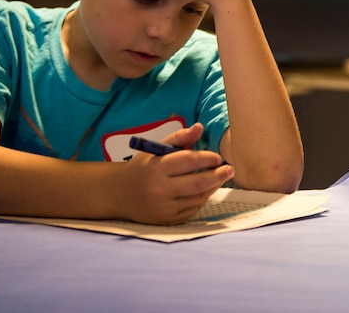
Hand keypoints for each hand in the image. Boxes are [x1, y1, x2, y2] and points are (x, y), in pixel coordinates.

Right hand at [119, 122, 234, 223]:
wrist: (119, 194)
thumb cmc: (143, 167)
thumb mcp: (156, 149)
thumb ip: (179, 137)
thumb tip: (200, 127)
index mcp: (156, 167)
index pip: (189, 161)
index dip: (208, 158)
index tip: (218, 157)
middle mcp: (159, 189)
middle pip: (198, 183)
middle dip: (218, 175)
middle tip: (230, 169)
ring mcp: (163, 207)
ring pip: (198, 198)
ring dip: (212, 187)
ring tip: (219, 178)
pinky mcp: (167, 220)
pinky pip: (192, 209)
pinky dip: (202, 199)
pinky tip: (205, 190)